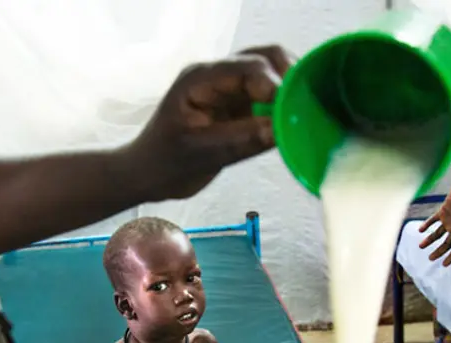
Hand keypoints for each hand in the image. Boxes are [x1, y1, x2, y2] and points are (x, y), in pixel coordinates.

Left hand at [126, 46, 294, 200]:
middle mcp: (217, 76)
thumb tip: (278, 131)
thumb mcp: (200, 154)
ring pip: (270, 74)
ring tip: (301, 115)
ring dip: (288, 90)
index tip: (289, 111)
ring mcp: (229, 89)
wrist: (148, 175)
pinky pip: (268, 97)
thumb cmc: (164, 163)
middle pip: (264, 58)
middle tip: (303, 108)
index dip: (273, 84)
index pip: (246, 68)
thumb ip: (239, 140)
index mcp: (201, 79)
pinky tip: (292, 124)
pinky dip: (283, 106)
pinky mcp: (238, 106)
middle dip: (288, 79)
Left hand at [418, 183, 450, 265]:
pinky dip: (426, 225)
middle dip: (438, 252)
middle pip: (445, 244)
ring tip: (420, 246)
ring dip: (429, 240)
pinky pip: (432, 221)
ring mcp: (448, 221)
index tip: (444, 265)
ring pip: (437, 234)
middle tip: (430, 258)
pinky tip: (420, 230)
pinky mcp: (442, 213)